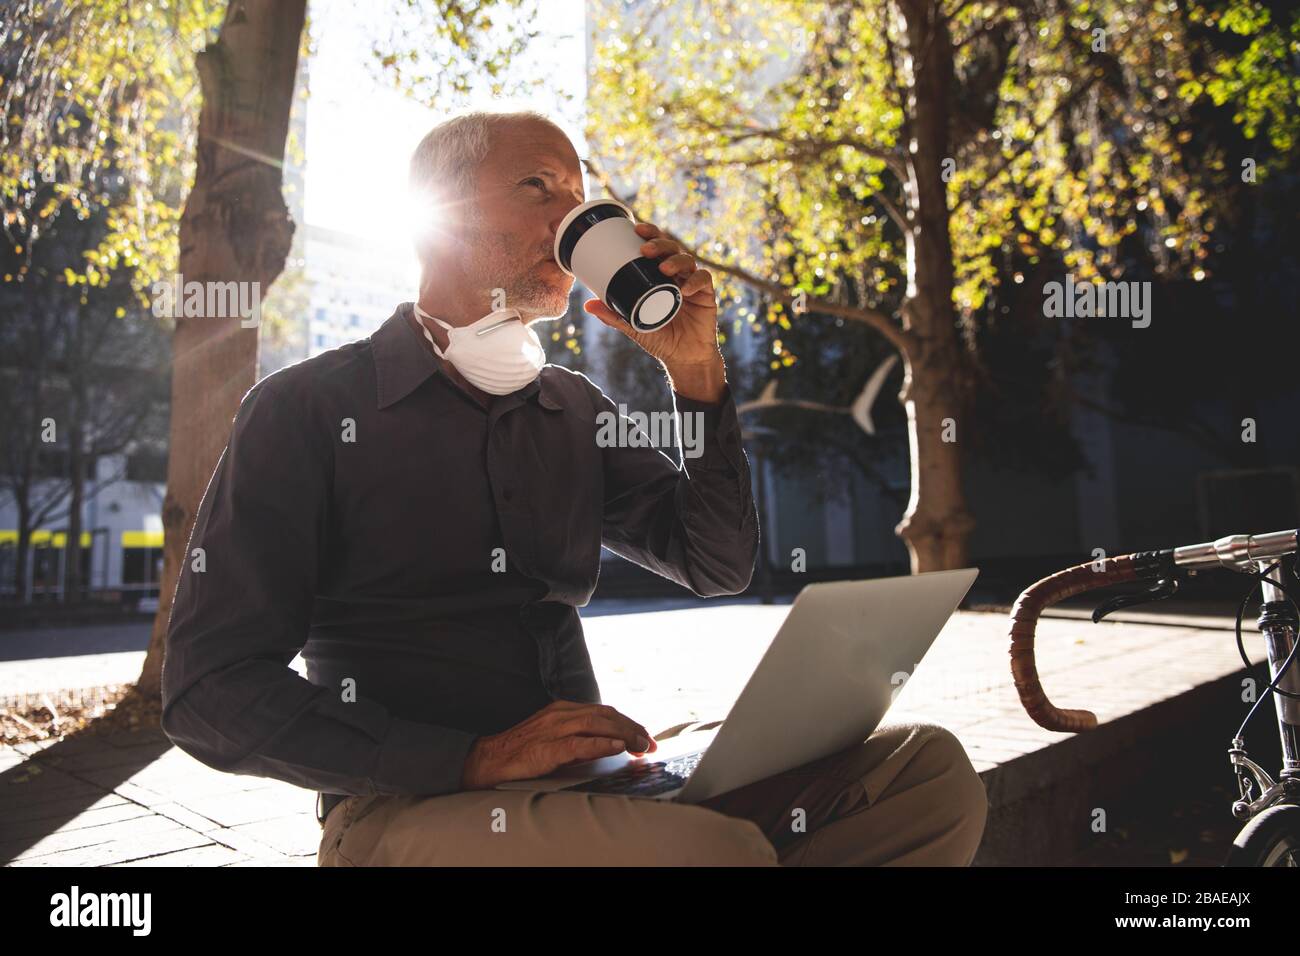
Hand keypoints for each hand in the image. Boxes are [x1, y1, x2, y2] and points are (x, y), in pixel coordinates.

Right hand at [460, 700, 658, 789]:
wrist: (489, 760)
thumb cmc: (523, 752)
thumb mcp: (555, 740)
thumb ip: (581, 739)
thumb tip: (612, 746)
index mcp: (563, 710)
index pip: (604, 712)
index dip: (628, 723)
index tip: (645, 736)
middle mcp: (561, 714)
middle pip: (605, 715)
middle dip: (632, 728)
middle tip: (651, 744)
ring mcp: (553, 729)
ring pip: (596, 725)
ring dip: (624, 734)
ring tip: (642, 745)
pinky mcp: (547, 748)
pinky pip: (578, 743)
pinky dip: (601, 744)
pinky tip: (617, 747)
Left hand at [583, 222, 724, 393]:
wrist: (683, 359)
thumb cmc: (660, 339)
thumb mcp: (633, 325)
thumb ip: (613, 315)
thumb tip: (587, 304)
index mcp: (660, 276)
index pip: (657, 248)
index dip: (650, 234)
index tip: (636, 229)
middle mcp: (677, 276)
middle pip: (672, 248)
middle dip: (660, 243)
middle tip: (646, 249)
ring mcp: (692, 284)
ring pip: (688, 261)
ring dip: (676, 260)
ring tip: (663, 268)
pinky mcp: (707, 295)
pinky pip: (703, 281)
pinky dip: (695, 281)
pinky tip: (685, 288)